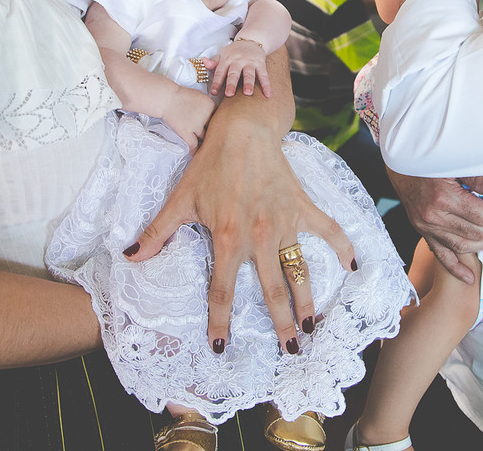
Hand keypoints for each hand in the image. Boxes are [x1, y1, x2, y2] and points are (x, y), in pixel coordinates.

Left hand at [126, 113, 355, 353]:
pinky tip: (352, 266)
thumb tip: (130, 257)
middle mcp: (258, 236)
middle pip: (272, 291)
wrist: (241, 130)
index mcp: (227, 239)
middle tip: (289, 351)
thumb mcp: (180, 199)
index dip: (220, 321)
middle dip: (281, 325)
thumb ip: (157, 232)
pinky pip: (328, 229)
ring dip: (307, 301)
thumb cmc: (209, 164)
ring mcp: (284, 222)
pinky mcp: (302, 206)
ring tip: (312, 326)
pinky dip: (342, 246)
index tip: (220, 346)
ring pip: (299, 270)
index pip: (222, 291)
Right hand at [163, 86, 215, 153]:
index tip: (219, 131)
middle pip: (215, 130)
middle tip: (217, 142)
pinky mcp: (185, 131)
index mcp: (211, 106)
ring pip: (205, 138)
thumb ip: (209, 108)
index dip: (218, 126)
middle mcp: (206, 116)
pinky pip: (193, 145)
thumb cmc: (182, 96)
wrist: (167, 98)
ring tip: (207, 149)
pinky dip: (195, 151)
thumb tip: (215, 118)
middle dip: (215, 135)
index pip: (220, 119)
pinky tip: (195, 155)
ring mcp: (196, 125)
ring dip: (205, 143)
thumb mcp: (201, 97)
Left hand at [210, 38, 270, 96]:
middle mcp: (238, 61)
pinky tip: (268, 94)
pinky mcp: (261, 63)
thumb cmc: (234, 51)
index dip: (216, 82)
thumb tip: (203, 62)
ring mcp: (250, 62)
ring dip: (249, 83)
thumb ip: (213, 62)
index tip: (213, 92)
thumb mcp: (222, 54)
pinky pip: (264, 75)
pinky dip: (266, 85)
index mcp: (227, 59)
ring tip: (248, 93)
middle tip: (229, 94)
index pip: (220, 72)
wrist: (251, 39)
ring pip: (249, 73)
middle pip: (234, 73)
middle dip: (232, 83)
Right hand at [387, 168, 482, 282]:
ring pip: (465, 247)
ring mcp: (427, 228)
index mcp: (443, 198)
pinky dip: (456, 269)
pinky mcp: (424, 233)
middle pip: (477, 233)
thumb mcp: (454, 164)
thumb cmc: (428, 163)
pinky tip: (468, 278)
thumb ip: (478, 178)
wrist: (401, 165)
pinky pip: (442, 257)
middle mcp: (434, 217)